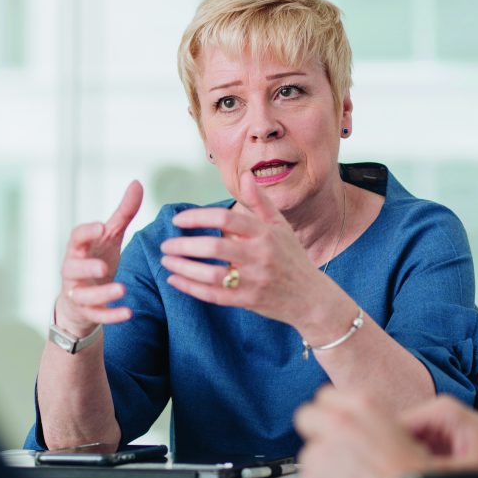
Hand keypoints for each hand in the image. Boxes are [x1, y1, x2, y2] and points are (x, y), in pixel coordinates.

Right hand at [54, 181, 142, 336]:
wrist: (81, 300)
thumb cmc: (97, 260)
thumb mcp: (110, 237)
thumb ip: (123, 213)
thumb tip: (138, 183)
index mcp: (79, 248)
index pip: (76, 237)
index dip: (87, 232)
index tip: (101, 227)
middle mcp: (73, 270)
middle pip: (72, 268)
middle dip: (86, 267)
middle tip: (104, 266)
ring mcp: (78, 292)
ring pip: (83, 295)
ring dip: (102, 294)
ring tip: (122, 290)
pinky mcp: (87, 312)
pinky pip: (96, 315)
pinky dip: (111, 315)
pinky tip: (128, 313)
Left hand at [159, 171, 333, 328]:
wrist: (311, 298)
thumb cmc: (292, 258)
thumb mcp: (280, 226)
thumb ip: (260, 202)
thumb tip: (246, 176)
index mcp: (265, 233)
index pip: (226, 219)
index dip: (198, 217)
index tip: (178, 220)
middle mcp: (260, 256)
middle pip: (215, 247)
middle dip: (184, 245)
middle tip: (166, 243)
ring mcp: (254, 280)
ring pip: (212, 274)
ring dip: (184, 267)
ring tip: (166, 260)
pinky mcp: (249, 301)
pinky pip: (215, 296)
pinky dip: (192, 288)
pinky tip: (174, 280)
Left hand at [295, 387, 430, 477]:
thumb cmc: (413, 476)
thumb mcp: (399, 431)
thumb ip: (367, 422)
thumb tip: (355, 426)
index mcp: (361, 406)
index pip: (326, 396)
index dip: (332, 412)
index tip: (337, 424)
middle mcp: (337, 424)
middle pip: (306, 417)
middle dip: (316, 431)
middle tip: (333, 449)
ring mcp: (320, 452)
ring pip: (309, 454)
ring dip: (323, 466)